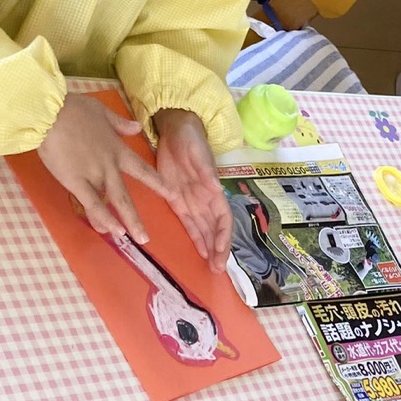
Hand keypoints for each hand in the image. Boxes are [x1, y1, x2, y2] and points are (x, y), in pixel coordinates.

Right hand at [39, 94, 176, 243]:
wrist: (50, 112)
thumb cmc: (73, 109)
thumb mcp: (102, 111)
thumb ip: (120, 123)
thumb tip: (137, 127)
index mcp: (118, 149)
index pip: (143, 170)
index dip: (158, 184)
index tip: (172, 195)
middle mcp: (110, 166)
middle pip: (127, 196)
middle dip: (136, 218)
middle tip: (146, 238)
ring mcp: (94, 175)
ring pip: (111, 204)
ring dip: (121, 223)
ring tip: (128, 239)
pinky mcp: (75, 181)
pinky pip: (91, 204)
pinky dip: (101, 218)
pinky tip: (109, 231)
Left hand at [154, 109, 232, 272]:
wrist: (176, 130)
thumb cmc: (191, 140)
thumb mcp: (199, 153)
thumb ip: (206, 171)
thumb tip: (215, 188)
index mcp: (214, 191)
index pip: (223, 220)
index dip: (224, 237)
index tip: (222, 253)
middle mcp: (206, 201)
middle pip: (215, 230)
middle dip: (218, 250)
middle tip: (218, 270)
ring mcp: (192, 202)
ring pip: (204, 231)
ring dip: (208, 248)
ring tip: (211, 267)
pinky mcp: (177, 201)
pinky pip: (188, 224)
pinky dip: (195, 238)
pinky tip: (199, 251)